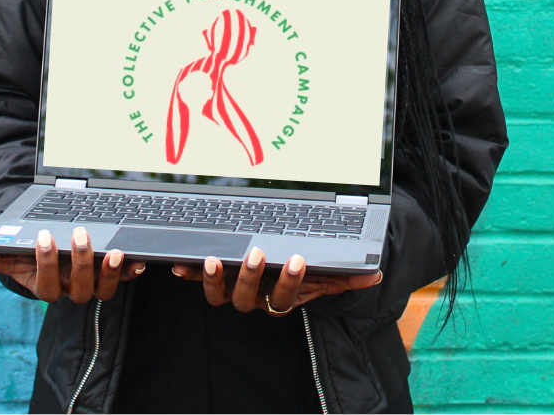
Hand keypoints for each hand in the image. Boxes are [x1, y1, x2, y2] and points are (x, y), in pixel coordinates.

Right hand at [0, 228, 144, 302]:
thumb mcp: (8, 251)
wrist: (49, 252)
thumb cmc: (27, 252)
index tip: (43, 237)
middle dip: (79, 262)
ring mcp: (92, 284)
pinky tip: (137, 259)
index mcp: (45, 286)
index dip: (46, 265)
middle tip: (79, 234)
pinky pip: (122, 278)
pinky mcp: (110, 275)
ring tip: (112, 251)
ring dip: (109, 272)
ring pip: (103, 290)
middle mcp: (70, 290)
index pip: (47, 286)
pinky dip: (130, 270)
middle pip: (79, 289)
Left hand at [171, 247, 382, 315]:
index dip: (290, 281)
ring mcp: (235, 291)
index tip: (299, 260)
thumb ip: (348, 276)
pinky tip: (179, 265)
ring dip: (214, 280)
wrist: (286, 276)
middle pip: (249, 298)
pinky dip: (190, 274)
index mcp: (282, 298)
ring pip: (221, 296)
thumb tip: (374, 274)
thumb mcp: (327, 275)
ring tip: (214, 260)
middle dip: (252, 276)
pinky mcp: (218, 280)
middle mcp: (256, 299)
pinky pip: (202, 281)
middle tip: (257, 253)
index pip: (286, 296)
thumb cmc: (306, 274)